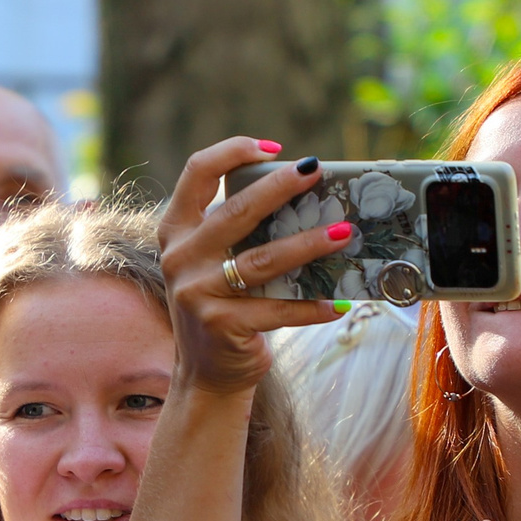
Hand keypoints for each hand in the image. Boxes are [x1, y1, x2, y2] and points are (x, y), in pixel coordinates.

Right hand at [157, 138, 350, 395]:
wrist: (205, 372)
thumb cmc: (222, 305)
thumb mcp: (214, 263)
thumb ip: (239, 233)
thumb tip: (306, 200)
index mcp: (177, 232)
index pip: (197, 173)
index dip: (232, 151)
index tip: (272, 148)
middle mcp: (181, 258)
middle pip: (236, 211)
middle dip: (280, 187)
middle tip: (316, 172)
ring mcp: (197, 293)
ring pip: (262, 260)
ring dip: (308, 244)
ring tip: (343, 232)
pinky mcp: (221, 325)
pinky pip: (276, 309)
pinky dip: (311, 306)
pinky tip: (339, 302)